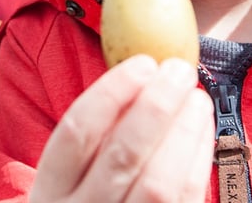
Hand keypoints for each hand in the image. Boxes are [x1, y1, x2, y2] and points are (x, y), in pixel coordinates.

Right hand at [29, 55, 213, 202]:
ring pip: (159, 183)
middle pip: (122, 155)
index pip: (75, 134)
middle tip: (178, 70)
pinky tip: (201, 134)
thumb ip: (91, 146)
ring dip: (184, 133)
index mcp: (49, 195)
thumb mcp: (68, 186)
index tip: (141, 63)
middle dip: (156, 106)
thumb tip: (136, 80)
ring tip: (196, 97)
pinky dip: (197, 164)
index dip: (111, 93)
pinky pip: (185, 202)